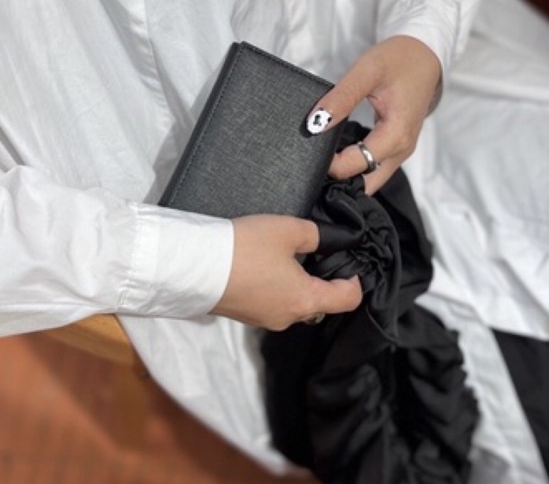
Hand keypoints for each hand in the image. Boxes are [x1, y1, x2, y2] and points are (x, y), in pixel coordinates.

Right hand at [211, 214, 361, 330]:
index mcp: (306, 300)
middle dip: (322, 279)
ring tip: (284, 255)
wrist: (194, 265)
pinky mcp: (243, 315)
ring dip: (295, 283)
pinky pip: (270, 303)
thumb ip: (316, 236)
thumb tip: (327, 242)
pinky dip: (273, 287)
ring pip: (292, 303)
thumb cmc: (245, 248)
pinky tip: (261, 265)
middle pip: (319, 302)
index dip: (355, 281)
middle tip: (315, 253)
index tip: (350, 263)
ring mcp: (263, 320)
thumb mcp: (288, 229)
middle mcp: (288, 317)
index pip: (348, 300)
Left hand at [307, 36, 440, 194]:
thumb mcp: (367, 71)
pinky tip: (336, 153)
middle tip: (314, 161)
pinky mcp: (396, 147)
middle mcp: (401, 150)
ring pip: (369, 179)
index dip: (328, 164)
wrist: (425, 55)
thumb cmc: (400, 60)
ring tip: (322, 158)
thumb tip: (316, 124)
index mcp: (396, 136)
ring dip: (346, 174)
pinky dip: (355, 165)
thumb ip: (341, 98)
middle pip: (364, 183)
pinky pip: (373, 167)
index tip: (311, 150)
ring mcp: (400, 152)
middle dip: (338, 179)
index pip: (355, 167)